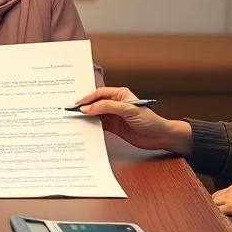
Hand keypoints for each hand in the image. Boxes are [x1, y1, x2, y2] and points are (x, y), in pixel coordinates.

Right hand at [74, 86, 191, 154]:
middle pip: (96, 103)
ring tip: (76, 119)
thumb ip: (108, 107)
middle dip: (85, 106)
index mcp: (120, 94)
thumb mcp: (128, 110)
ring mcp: (115, 115)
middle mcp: (116, 103)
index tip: (78, 104)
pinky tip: (85, 127)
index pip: (100, 94)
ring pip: (96, 114)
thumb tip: (89, 108)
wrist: (159, 137)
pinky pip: (100, 124)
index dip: (88, 98)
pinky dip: (92, 126)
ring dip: (87, 117)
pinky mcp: (114, 126)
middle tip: (72, 111)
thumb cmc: (149, 120)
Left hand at [211, 182, 231, 219]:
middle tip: (214, 213)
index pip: (223, 192)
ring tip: (213, 218)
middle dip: (214, 205)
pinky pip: (218, 211)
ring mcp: (230, 198)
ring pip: (214, 203)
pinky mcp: (231, 207)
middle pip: (215, 197)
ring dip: (214, 210)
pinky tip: (218, 220)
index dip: (220, 200)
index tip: (220, 206)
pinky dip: (217, 215)